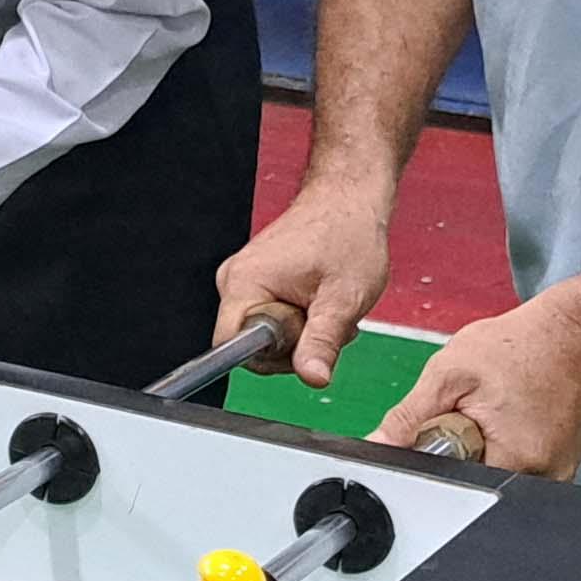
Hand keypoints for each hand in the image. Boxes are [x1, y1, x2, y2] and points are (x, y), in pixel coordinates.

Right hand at [219, 186, 392, 388]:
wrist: (348, 202)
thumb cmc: (347, 237)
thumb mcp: (343, 298)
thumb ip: (323, 341)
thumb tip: (313, 378)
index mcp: (244, 283)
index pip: (231, 348)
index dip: (270, 358)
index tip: (305, 342)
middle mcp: (234, 280)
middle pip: (250, 344)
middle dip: (294, 344)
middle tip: (326, 317)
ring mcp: (243, 279)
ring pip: (264, 333)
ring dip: (300, 330)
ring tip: (326, 304)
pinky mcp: (256, 280)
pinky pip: (269, 317)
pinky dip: (298, 317)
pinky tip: (318, 300)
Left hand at [374, 292, 580, 477]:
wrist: (579, 334)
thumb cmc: (523, 345)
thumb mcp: (451, 373)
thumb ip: (410, 416)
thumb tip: (378, 445)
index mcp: (513, 460)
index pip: (449, 484)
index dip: (432, 458)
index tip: (438, 428)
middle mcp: (542, 480)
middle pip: (473, 484)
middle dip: (457, 454)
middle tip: (471, 412)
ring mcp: (556, 477)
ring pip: (492, 477)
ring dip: (480, 450)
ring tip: (493, 411)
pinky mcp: (560, 469)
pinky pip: (515, 469)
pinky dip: (502, 447)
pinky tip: (508, 418)